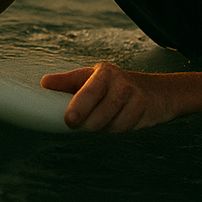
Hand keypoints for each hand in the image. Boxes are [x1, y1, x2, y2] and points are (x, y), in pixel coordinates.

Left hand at [41, 61, 174, 131]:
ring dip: (105, 127)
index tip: (69, 120)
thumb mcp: (92, 79)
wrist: (157, 90)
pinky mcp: (144, 106)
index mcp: (101, 72)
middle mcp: (118, 80)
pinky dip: (119, 128)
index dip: (78, 107)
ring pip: (111, 124)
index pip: (88, 90)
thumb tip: (44, 83)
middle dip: (89, 125)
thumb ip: (68, 82)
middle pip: (99, 114)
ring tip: (105, 118)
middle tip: (84, 124)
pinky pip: (125, 128)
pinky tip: (120, 119)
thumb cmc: (115, 86)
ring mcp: (133, 93)